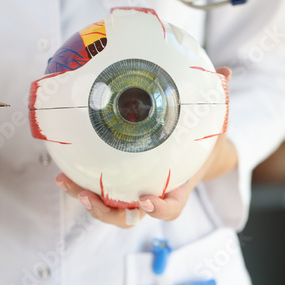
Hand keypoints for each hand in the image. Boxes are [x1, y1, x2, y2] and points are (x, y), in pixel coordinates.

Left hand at [54, 67, 236, 226]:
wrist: (190, 152)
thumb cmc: (199, 142)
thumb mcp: (212, 124)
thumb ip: (216, 103)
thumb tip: (225, 74)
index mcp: (176, 188)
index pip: (171, 208)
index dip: (158, 208)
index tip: (146, 199)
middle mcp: (151, 195)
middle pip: (128, 216)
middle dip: (106, 211)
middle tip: (89, 196)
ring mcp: (131, 192)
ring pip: (107, 208)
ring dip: (85, 199)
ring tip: (65, 181)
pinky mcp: (116, 184)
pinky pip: (97, 191)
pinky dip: (79, 184)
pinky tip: (62, 171)